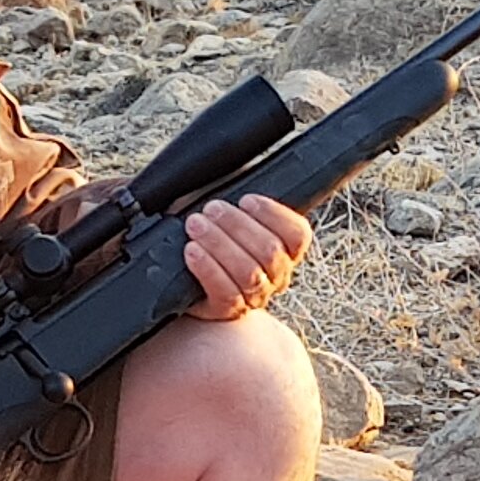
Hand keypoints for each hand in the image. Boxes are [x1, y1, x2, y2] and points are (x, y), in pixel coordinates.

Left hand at [182, 193, 309, 322]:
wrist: (182, 276)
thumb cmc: (210, 237)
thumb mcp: (230, 216)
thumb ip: (241, 203)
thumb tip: (236, 171)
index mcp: (285, 249)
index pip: (298, 235)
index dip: (274, 215)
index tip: (246, 199)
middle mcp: (276, 275)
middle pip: (270, 251)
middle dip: (237, 225)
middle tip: (211, 209)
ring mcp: (254, 295)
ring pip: (248, 272)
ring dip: (219, 243)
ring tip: (195, 224)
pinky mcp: (229, 310)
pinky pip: (225, 293)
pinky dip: (208, 268)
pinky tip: (192, 251)